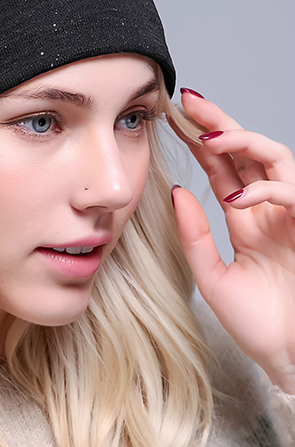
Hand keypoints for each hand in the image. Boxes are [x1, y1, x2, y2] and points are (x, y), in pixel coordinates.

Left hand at [171, 88, 294, 393]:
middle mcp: (267, 211)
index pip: (221, 168)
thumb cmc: (257, 323)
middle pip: (246, 152)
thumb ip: (195, 235)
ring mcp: (290, 216)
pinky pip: (293, 194)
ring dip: (243, 142)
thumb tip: (177, 191)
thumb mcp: (213, 276)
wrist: (289, 357)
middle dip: (220, 123)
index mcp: (244, 219)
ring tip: (209, 138)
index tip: (175, 119)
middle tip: (190, 101)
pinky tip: (240, 196)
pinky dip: (268, 190)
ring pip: (274, 160)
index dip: (200, 141)